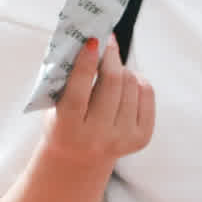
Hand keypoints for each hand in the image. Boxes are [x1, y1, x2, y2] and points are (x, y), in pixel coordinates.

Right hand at [41, 39, 153, 177]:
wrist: (79, 160)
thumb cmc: (63, 123)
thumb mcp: (54, 107)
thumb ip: (65, 79)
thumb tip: (87, 42)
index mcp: (67, 130)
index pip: (78, 93)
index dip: (86, 65)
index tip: (92, 41)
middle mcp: (96, 137)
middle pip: (112, 85)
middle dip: (110, 57)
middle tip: (108, 42)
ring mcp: (121, 139)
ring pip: (132, 86)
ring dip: (123, 70)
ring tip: (113, 68)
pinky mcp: (141, 138)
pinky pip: (147, 94)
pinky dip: (138, 81)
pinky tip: (128, 81)